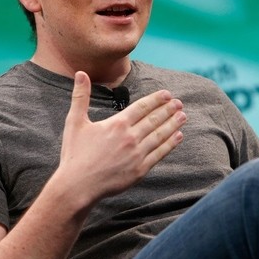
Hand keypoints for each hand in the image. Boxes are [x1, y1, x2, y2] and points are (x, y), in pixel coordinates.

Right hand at [58, 71, 185, 202]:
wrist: (77, 186)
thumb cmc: (75, 154)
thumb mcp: (75, 122)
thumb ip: (81, 96)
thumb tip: (80, 73)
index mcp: (117, 124)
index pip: (142, 107)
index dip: (156, 99)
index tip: (167, 94)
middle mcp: (130, 137)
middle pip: (154, 119)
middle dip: (168, 109)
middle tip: (179, 103)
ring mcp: (137, 154)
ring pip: (160, 135)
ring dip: (173, 124)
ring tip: (183, 116)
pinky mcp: (140, 170)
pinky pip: (159, 154)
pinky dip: (170, 144)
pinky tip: (178, 137)